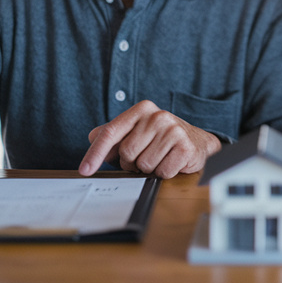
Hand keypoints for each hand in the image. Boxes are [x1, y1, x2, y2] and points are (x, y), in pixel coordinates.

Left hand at [78, 100, 221, 178]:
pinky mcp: (185, 147)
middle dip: (132, 163)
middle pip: (127, 153)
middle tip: (145, 157)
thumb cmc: (161, 138)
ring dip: (150, 168)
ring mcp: (173, 130)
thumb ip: (114, 134)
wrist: (196, 141)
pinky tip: (171, 162)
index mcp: (141, 110)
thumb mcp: (137, 131)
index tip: (85, 170)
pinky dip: (164, 173)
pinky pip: (162, 172)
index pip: (111, 132)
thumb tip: (92, 137)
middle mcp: (157, 116)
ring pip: (144, 165)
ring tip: (160, 158)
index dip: (95, 153)